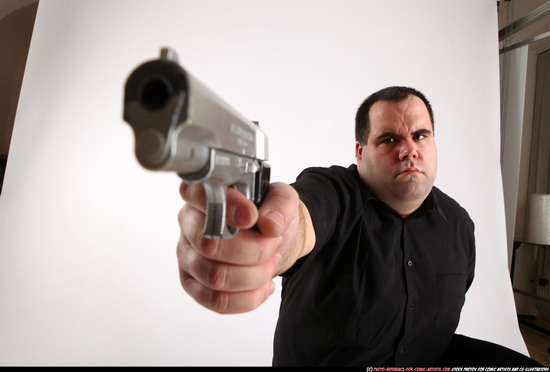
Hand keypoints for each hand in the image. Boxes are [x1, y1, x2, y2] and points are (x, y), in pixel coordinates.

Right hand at [177, 182, 299, 313]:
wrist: (271, 238)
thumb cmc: (268, 213)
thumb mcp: (282, 198)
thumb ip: (280, 203)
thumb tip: (269, 224)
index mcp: (202, 193)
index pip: (198, 196)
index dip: (226, 208)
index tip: (251, 217)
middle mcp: (188, 222)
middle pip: (209, 245)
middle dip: (253, 250)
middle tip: (273, 244)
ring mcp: (187, 255)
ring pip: (215, 277)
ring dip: (254, 275)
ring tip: (271, 264)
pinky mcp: (193, 283)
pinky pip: (217, 301)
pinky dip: (248, 298)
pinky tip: (263, 286)